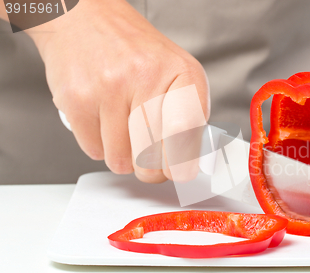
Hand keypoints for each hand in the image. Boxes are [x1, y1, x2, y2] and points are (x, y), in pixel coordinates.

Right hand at [28, 0, 209, 182]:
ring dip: (123, 157)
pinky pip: (94, 151)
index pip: (185, 131)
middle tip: (149, 160)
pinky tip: (104, 122)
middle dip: (150, 169)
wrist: (85, 21)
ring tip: (123, 130)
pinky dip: (100, 146)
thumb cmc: (133, 51)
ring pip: (121, 160)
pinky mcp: (78, 99)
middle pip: (152, 156)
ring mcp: (109, 88)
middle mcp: (146, 76)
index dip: (181, 161)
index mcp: (180, 72)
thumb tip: (188, 161)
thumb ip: (188, 115)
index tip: (179, 171)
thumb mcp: (175, 72)